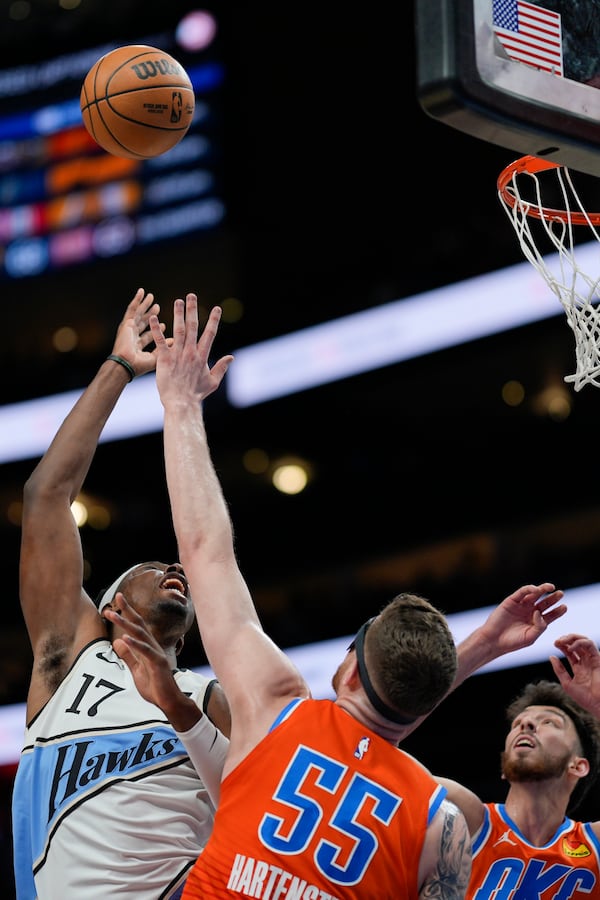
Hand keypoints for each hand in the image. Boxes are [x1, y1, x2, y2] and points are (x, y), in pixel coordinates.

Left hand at [104, 592, 201, 730]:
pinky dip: (134, 644)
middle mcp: (152, 646)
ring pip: (140, 635)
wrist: (168, 702)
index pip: (136, 626)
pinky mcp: (158, 664)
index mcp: (147, 647)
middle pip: (138, 624)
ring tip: (113, 615)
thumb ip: (128, 656)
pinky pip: (145, 652)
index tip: (117, 600)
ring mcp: (156, 654)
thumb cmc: (154, 687)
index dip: (127, 613)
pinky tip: (124, 637)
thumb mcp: (136, 670)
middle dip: (127, 610)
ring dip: (125, 624)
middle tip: (117, 597)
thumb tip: (118, 641)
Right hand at [111, 288, 168, 377]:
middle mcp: (132, 337)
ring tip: (151, 296)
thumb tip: (174, 341)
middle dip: (150, 315)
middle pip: (142, 323)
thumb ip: (163, 348)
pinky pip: (132, 308)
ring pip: (138, 313)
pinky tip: (142, 291)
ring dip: (144, 305)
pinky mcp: (127, 322)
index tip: (165, 325)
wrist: (126, 364)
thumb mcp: (155, 358)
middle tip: (157, 307)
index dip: (155, 331)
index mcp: (137, 346)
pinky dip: (137, 300)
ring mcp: (128, 329)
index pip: (148, 336)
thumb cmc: (139, 365)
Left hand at [149, 295, 233, 406]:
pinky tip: (153, 318)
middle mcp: (191, 352)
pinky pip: (160, 341)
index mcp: (203, 356)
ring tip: (177, 301)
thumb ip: (222, 367)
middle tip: (191, 295)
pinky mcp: (165, 359)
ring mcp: (178, 355)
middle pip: (193, 327)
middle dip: (193, 310)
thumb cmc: (196, 395)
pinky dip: (157, 329)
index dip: (214, 320)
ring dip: (178, 314)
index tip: (217, 308)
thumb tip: (232, 357)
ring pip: (178, 330)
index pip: (210, 334)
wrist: (181, 404)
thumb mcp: (213, 381)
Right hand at [478, 583, 566, 656]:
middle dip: (553, 598)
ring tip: (551, 587)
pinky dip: (529, 589)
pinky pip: (522, 592)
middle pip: (545, 603)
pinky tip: (536, 589)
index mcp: (537, 622)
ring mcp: (521, 606)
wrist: (494, 640)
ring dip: (543, 590)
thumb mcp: (531, 637)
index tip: (565, 607)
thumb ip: (539, 626)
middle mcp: (530, 612)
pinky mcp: (512, 600)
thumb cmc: (513, 642)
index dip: (558, 611)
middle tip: (561, 594)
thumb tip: (540, 612)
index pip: (551, 615)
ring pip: (534, 595)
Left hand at [551, 633, 599, 716]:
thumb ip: (559, 670)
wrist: (597, 704)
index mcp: (579, 667)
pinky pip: (590, 645)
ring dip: (572, 638)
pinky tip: (571, 648)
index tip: (555, 643)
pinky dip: (580, 642)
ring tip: (563, 641)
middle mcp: (586, 662)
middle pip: (576, 644)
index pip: (569, 651)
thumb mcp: (567, 683)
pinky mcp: (598, 659)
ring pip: (583, 641)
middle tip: (557, 641)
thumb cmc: (584, 698)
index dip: (562, 645)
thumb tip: (551, 657)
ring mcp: (592, 660)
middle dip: (566, 639)